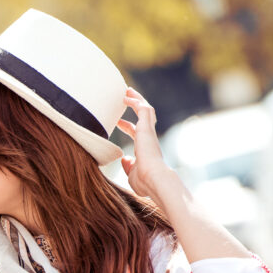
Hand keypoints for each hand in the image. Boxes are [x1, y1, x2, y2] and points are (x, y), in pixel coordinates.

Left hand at [117, 88, 182, 204]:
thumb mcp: (132, 173)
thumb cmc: (145, 182)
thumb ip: (128, 165)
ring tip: (126, 90)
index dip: (127, 126)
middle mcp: (149, 138)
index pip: (136, 133)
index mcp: (145, 149)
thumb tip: (124, 159)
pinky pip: (143, 109)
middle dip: (135, 106)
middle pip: (144, 117)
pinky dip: (135, 101)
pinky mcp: (147, 128)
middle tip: (125, 97)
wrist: (154, 180)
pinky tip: (125, 97)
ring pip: (146, 109)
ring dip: (136, 99)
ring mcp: (149, 132)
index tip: (118, 122)